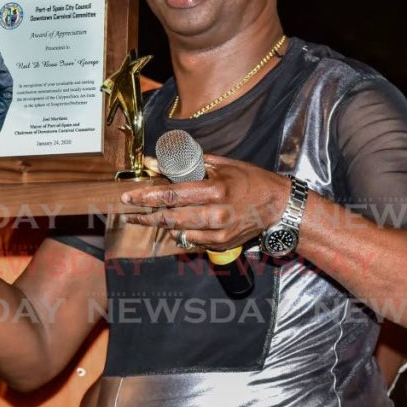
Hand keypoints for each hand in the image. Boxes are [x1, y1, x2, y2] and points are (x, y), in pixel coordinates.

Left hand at [119, 153, 288, 250]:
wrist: (279, 206)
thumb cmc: (249, 180)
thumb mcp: (220, 165)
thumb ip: (187, 164)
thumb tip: (155, 161)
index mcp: (215, 190)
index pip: (172, 195)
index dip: (146, 197)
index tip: (128, 198)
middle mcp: (216, 214)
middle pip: (170, 219)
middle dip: (146, 217)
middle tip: (129, 214)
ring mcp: (219, 233)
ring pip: (178, 232)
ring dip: (162, 225)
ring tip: (150, 217)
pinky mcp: (222, 245)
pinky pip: (192, 240)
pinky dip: (182, 231)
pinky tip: (180, 224)